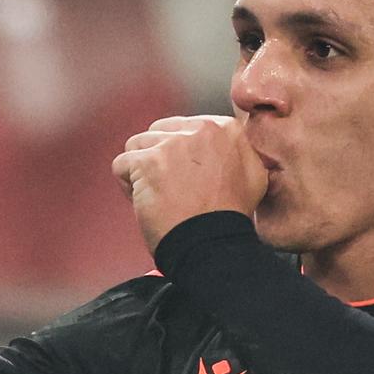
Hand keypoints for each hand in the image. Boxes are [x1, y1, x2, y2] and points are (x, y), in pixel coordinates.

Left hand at [111, 115, 267, 253]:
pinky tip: (145, 203)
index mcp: (226, 129)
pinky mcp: (147, 162)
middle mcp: (200, 130)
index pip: (184, 128)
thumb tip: (226, 144)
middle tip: (170, 190)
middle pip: (158, 133)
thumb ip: (239, 152)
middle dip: (158, 160)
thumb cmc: (229, 218)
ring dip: (141, 172)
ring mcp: (172, 145)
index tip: (188, 180)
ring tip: (157, 197)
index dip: (179, 156)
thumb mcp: (253, 177)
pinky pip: (121, 165)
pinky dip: (127, 187)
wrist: (211, 245)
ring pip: (137, 146)